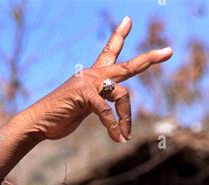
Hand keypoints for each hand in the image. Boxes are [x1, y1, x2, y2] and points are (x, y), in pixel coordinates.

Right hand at [21, 16, 171, 143]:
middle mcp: (93, 75)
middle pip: (126, 65)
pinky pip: (107, 111)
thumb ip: (97, 106)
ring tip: (125, 135)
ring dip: (127, 118)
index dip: (119, 36)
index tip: (128, 20)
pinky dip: (114, 127)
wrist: (39, 122)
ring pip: (122, 94)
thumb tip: (110, 116)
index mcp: (92, 75)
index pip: (109, 52)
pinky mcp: (85, 96)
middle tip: (168, 51)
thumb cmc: (60, 117)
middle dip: (149, 59)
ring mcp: (89, 84)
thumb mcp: (83, 109)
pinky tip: (118, 139)